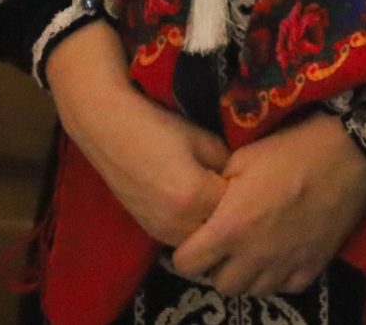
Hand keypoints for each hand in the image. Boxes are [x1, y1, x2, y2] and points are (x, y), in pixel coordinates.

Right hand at [46, 24, 229, 246]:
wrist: (109, 131)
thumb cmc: (160, 128)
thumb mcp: (204, 139)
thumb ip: (229, 164)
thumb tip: (247, 181)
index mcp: (195, 196)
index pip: (238, 208)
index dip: (249, 194)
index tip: (256, 180)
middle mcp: (177, 222)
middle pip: (221, 230)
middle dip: (233, 214)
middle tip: (243, 192)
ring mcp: (161, 230)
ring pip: (202, 238)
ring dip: (214, 223)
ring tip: (219, 195)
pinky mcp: (149, 230)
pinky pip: (183, 237)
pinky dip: (196, 226)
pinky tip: (199, 203)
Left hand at [169, 114, 365, 296]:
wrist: (350, 151)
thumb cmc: (292, 149)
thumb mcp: (244, 157)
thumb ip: (218, 188)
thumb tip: (207, 204)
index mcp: (230, 227)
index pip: (186, 264)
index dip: (188, 251)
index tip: (199, 238)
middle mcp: (254, 255)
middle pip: (221, 285)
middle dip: (219, 267)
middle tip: (229, 246)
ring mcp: (286, 263)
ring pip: (253, 291)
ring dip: (250, 275)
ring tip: (256, 253)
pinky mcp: (314, 265)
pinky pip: (288, 286)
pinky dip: (282, 276)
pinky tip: (284, 256)